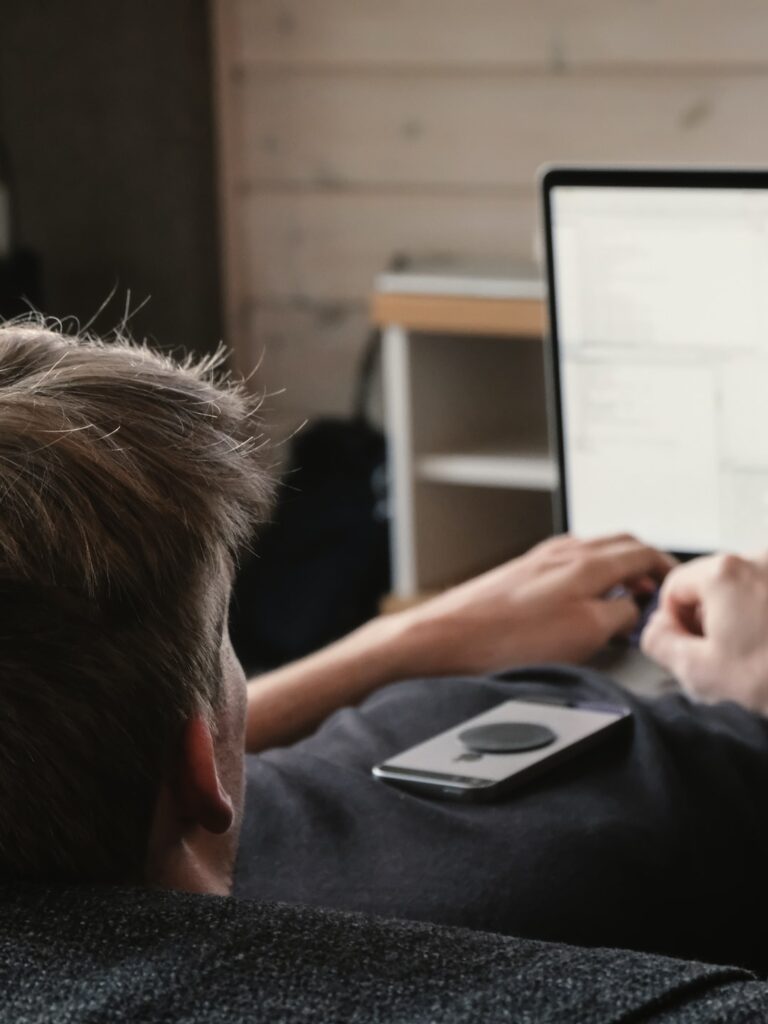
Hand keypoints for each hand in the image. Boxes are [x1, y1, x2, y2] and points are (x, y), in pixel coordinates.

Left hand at [396, 533, 675, 676]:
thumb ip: (620, 614)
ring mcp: (538, 560)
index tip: (675, 585)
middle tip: (653, 592)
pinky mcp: (518, 575)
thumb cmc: (505, 639)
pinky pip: (566, 566)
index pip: (642, 551)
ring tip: (620, 600)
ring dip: (614, 571)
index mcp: (586, 561)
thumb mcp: (585, 633)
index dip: (666, 568)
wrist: (444, 638)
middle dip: (642, 565)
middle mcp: (562, 552)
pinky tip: (579, 604)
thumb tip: (633, 608)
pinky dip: (587, 578)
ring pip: (592, 554)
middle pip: (619, 545)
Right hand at [641, 552, 767, 713]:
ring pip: (747, 590)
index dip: (673, 622)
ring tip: (758, 655)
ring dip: (744, 618)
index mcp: (724, 573)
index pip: (675, 586)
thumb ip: (659, 642)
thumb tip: (657, 630)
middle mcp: (760, 560)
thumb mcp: (698, 672)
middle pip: (713, 583)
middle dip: (712, 619)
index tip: (689, 648)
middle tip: (724, 658)